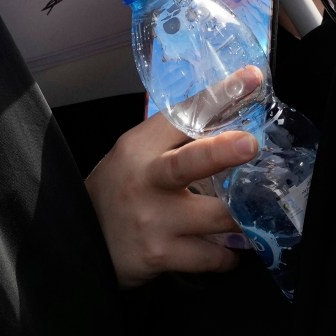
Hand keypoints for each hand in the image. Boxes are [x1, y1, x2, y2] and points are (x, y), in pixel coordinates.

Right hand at [85, 100, 256, 286]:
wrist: (82, 242)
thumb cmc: (117, 191)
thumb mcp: (135, 155)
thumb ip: (174, 139)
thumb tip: (231, 118)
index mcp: (140, 146)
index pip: (183, 114)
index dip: (219, 96)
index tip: (250, 79)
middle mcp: (145, 180)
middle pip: (188, 162)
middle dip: (222, 152)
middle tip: (251, 144)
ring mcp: (153, 220)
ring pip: (216, 217)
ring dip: (244, 216)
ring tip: (253, 213)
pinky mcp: (160, 255)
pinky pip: (211, 256)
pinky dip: (228, 254)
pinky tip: (229, 249)